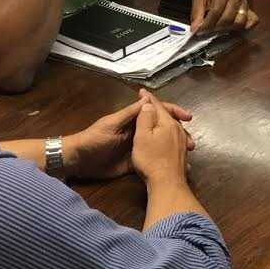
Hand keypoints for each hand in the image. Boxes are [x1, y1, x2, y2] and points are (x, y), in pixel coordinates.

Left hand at [65, 91, 193, 178]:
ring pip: (160, 146)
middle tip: (191, 144)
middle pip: (162, 129)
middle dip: (178, 134)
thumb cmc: (93, 139)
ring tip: (187, 157)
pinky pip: (151, 162)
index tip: (187, 118)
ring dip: (174, 149)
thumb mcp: (111, 124)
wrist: (78, 161)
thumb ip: (130, 114)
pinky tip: (175, 169)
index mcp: (133, 120)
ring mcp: (137, 148)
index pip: (157, 112)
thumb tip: (148, 99)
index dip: (172, 112)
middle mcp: (138, 132)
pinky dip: (164, 164)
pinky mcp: (134, 163)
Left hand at [191, 0, 258, 34]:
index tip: (198, 32)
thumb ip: (197, 11)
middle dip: (215, 28)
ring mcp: (245, 3)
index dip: (207, 24)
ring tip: (217, 31)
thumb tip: (195, 29)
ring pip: (240, 22)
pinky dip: (244, 28)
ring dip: (228, 30)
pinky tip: (232, 30)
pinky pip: (252, 21)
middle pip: (228, 19)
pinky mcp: (250, 9)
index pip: (216, 11)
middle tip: (206, 32)